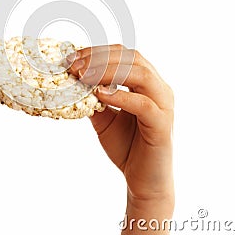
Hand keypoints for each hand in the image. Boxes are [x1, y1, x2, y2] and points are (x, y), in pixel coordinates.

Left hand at [68, 45, 173, 232]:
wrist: (143, 181)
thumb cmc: (125, 145)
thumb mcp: (103, 116)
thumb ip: (93, 97)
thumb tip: (72, 79)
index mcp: (146, 83)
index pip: (123, 55)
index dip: (97, 52)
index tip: (72, 58)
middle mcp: (158, 88)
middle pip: (132, 58)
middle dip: (100, 58)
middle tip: (74, 65)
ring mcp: (163, 105)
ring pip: (140, 74)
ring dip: (108, 71)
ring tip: (83, 76)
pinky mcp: (162, 125)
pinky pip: (143, 104)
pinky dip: (120, 96)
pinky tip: (99, 94)